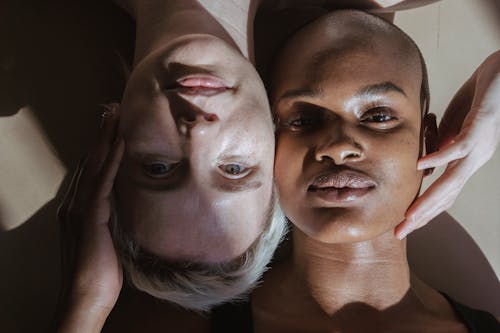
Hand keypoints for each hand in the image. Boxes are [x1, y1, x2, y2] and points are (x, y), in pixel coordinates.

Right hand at [55, 105, 124, 331]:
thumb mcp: (106, 240)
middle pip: (89, 160)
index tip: (112, 127)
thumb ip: (109, 220)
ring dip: (105, 137)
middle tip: (112, 109)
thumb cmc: (100, 273)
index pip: (90, 170)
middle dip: (101, 133)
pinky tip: (120, 141)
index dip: (101, 147)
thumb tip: (122, 207)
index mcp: (77, 208)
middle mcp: (74, 203)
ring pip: (94, 164)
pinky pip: (103, 180)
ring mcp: (80, 207)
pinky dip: (111, 158)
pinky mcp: (90, 215)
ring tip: (114, 114)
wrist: (86, 296)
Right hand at [395, 50, 499, 238]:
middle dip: (422, 217)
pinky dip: (438, 159)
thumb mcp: (454, 122)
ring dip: (429, 201)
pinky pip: (457, 148)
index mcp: (467, 159)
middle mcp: (474, 160)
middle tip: (399, 233)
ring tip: (409, 215)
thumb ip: (442, 142)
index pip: (444, 193)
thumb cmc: (482, 94)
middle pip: (446, 196)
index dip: (425, 211)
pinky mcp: (479, 130)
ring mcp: (478, 148)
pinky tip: (420, 168)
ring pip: (452, 182)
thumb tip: (427, 163)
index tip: (405, 224)